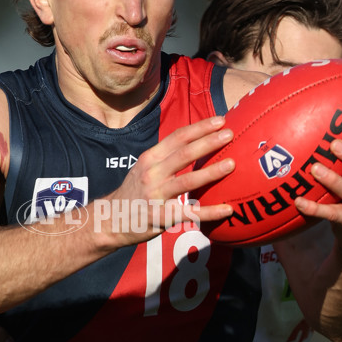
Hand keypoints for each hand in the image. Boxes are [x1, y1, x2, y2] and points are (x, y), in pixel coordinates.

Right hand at [103, 116, 235, 245]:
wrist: (109, 219)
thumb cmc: (134, 192)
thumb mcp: (144, 168)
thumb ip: (166, 158)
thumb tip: (196, 145)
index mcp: (150, 158)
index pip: (177, 137)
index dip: (200, 128)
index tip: (220, 121)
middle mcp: (152, 173)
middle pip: (184, 154)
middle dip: (208, 142)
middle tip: (230, 134)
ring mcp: (155, 195)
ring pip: (187, 181)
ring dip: (211, 172)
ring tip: (231, 164)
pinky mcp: (160, 217)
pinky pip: (189, 213)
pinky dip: (210, 212)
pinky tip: (228, 209)